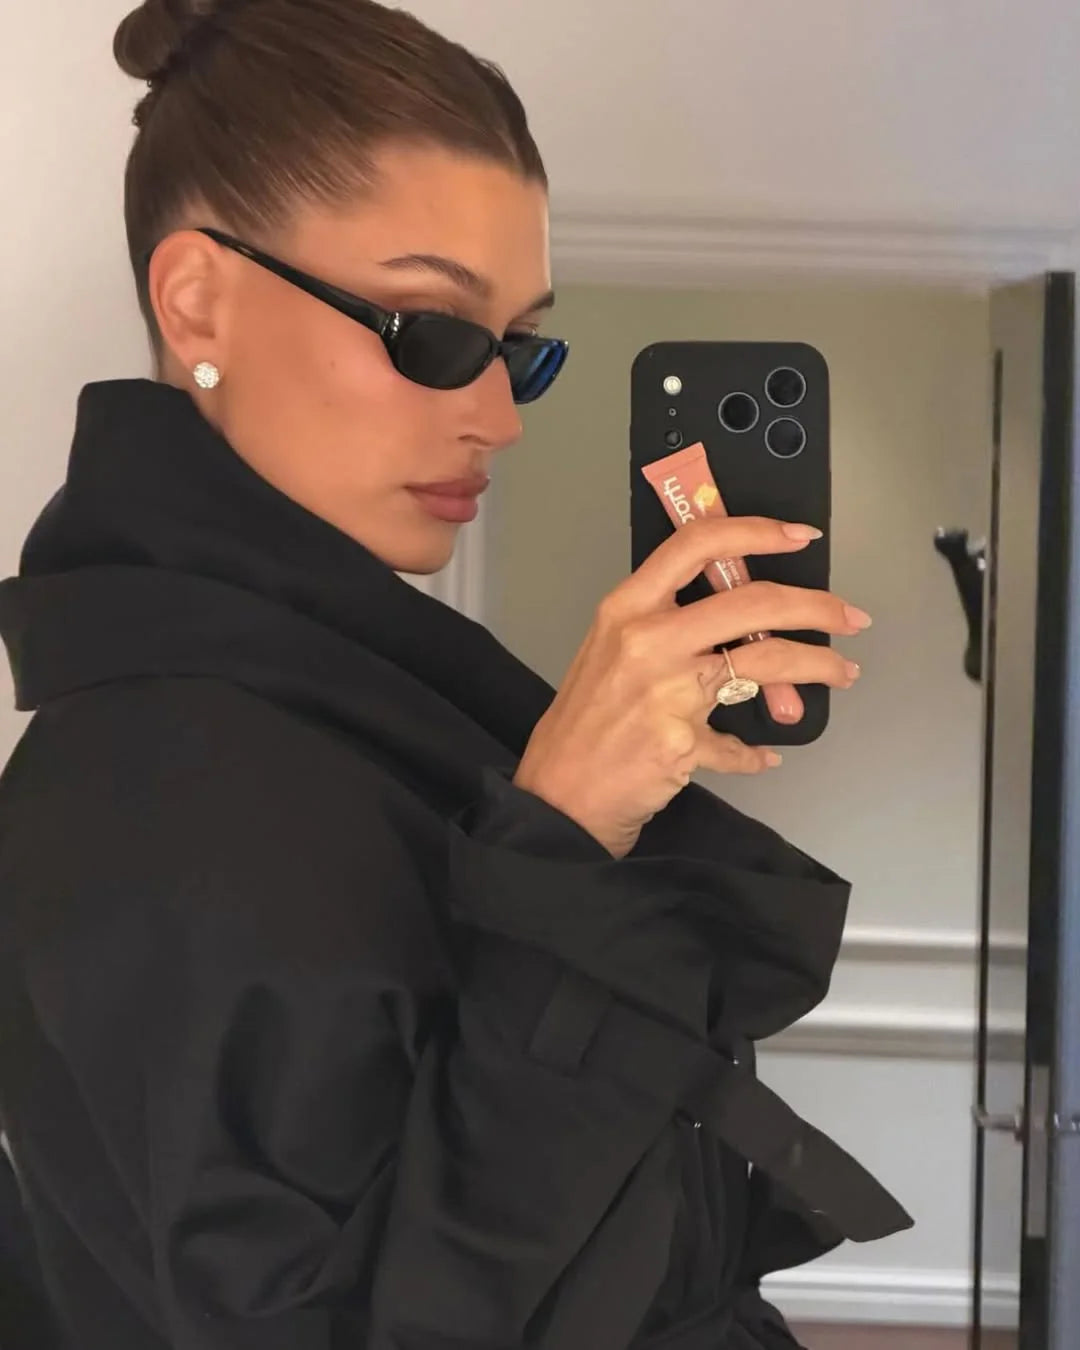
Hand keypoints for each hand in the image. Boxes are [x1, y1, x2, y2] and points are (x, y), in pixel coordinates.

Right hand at [513, 516, 869, 857]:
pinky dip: (755, 753)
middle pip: (753, 602)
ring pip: (766, 662)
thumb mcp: (610, 650)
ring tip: (841, 672)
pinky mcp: (683, 741)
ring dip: (817, 666)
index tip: (798, 535)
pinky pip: (739, 743)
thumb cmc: (583, 722)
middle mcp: (648, 640)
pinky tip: (763, 755)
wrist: (559, 793)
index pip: (697, 545)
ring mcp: (667, 691)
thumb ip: (665, 624)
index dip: (757, 532)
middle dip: (817, 606)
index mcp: (627, 607)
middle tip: (849, 616)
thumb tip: (735, 615)